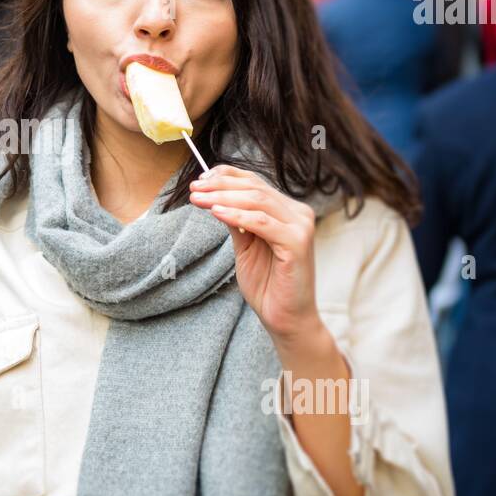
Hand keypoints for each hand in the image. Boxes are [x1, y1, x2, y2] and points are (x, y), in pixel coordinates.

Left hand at [188, 165, 325, 350]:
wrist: (286, 319)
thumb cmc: (267, 285)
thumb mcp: (245, 246)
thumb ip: (236, 221)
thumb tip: (214, 197)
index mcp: (287, 211)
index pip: (256, 182)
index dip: (227, 176)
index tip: (200, 178)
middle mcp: (298, 214)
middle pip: (255, 188)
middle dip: (220, 185)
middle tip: (194, 188)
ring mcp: (301, 227)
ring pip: (258, 201)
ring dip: (223, 197)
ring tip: (198, 199)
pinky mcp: (298, 243)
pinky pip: (262, 223)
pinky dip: (237, 216)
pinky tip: (216, 213)